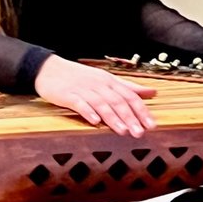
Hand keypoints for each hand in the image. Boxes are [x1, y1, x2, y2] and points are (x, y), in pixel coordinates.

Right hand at [34, 56, 157, 134]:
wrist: (50, 69)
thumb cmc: (80, 77)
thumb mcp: (106, 79)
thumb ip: (128, 87)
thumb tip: (152, 92)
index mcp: (110, 81)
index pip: (130, 96)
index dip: (141, 110)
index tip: (151, 124)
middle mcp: (99, 84)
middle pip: (117, 101)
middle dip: (130, 117)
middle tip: (140, 132)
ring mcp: (83, 89)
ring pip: (101, 104)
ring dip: (113, 118)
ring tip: (123, 131)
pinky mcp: (68, 95)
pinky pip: (79, 103)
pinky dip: (88, 112)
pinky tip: (95, 121)